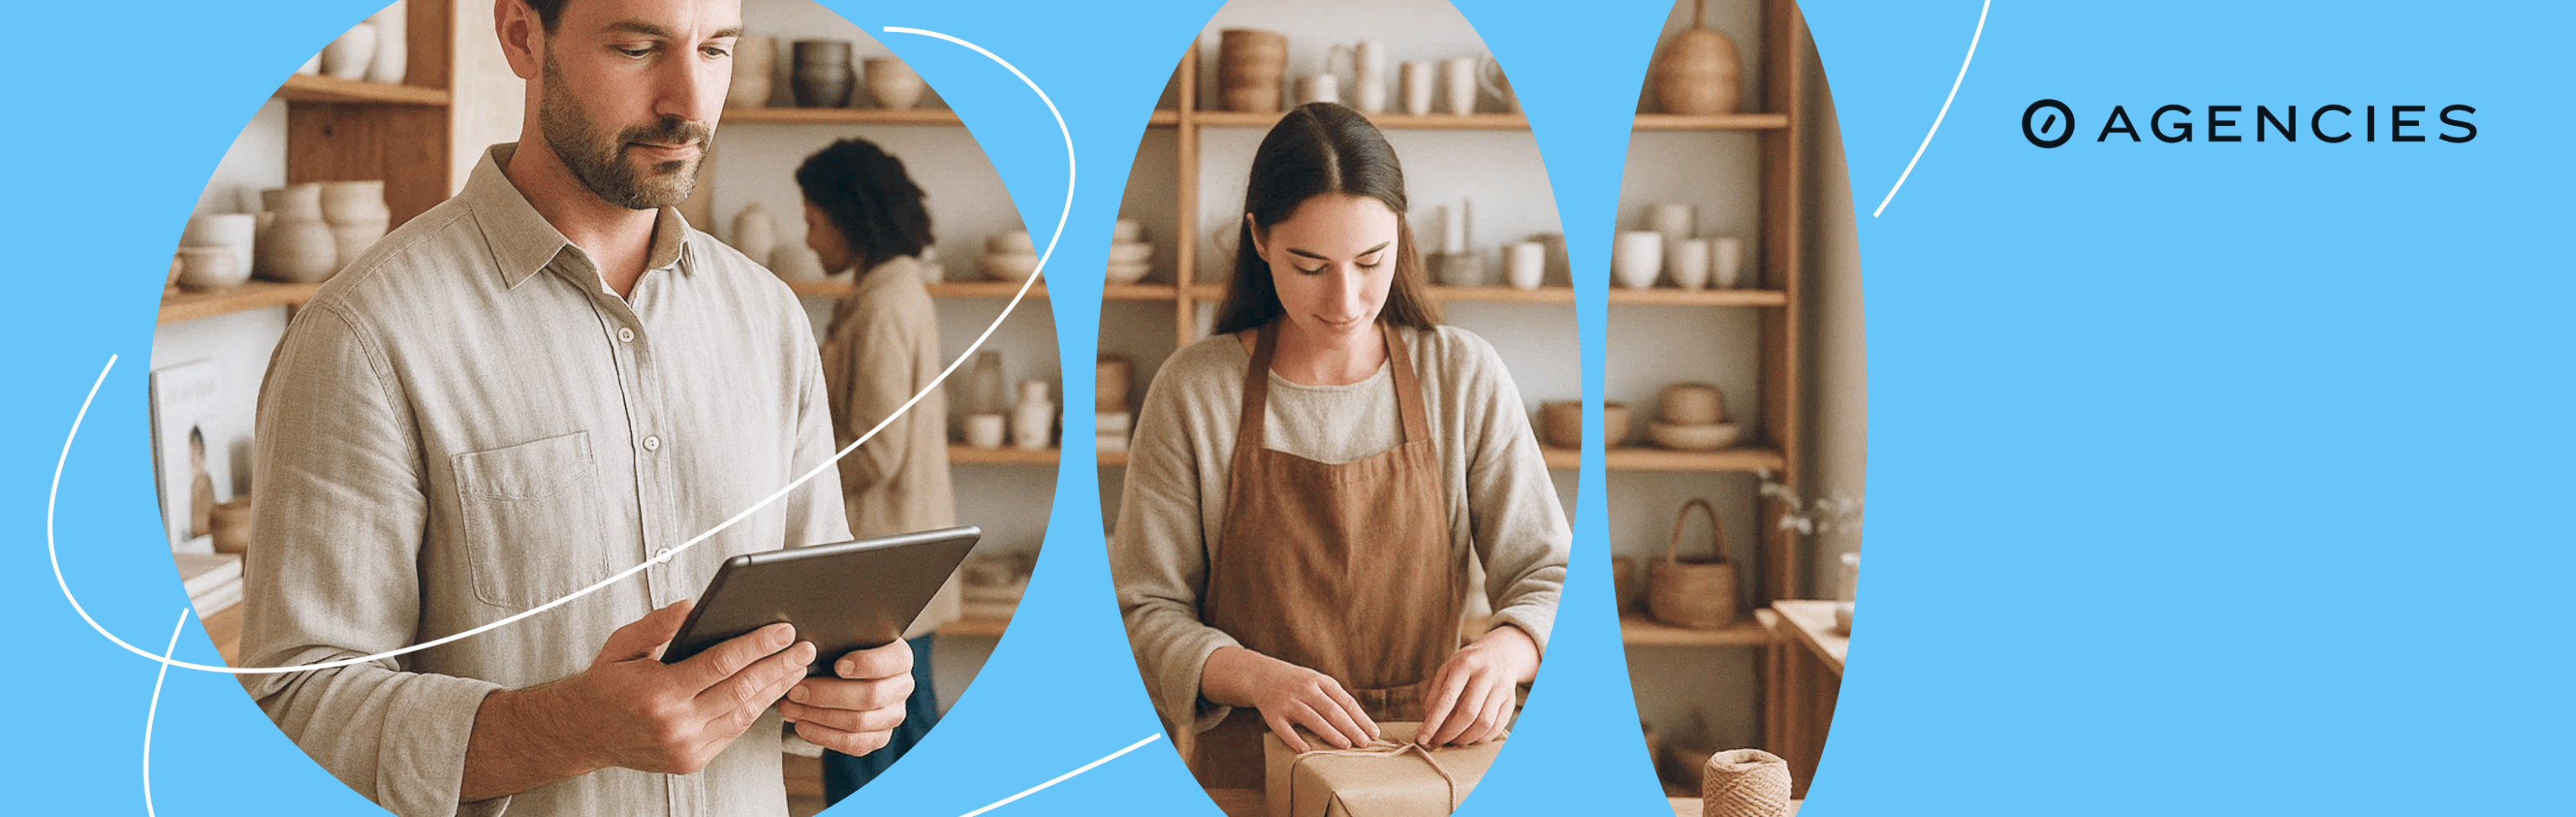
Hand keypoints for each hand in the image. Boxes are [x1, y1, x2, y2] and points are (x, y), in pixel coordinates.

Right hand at [462, 600, 811, 799]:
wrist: (584, 733)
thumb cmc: (606, 684)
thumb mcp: (622, 645)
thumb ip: (656, 625)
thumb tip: (691, 606)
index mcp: (659, 693)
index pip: (722, 663)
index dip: (758, 645)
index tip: (783, 630)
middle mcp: (676, 725)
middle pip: (743, 690)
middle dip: (779, 666)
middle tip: (805, 647)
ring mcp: (686, 747)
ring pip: (745, 714)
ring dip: (776, 688)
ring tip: (797, 666)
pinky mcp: (692, 760)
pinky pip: (734, 730)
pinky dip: (756, 708)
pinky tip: (771, 689)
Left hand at [779, 638, 914, 755]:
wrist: (846, 674)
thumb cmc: (841, 650)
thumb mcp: (842, 637)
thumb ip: (835, 639)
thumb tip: (809, 646)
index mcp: (900, 657)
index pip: (891, 662)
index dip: (866, 665)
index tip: (838, 666)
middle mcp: (903, 687)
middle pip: (870, 696)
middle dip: (827, 695)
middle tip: (796, 690)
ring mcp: (893, 715)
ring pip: (858, 722)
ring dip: (819, 716)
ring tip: (791, 708)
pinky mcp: (879, 736)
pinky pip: (853, 743)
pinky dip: (823, 735)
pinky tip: (802, 725)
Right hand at [1202, 646, 1377, 752]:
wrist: (1262, 675)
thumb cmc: (1299, 684)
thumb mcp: (1318, 683)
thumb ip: (1336, 699)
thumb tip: (1362, 724)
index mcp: (1320, 681)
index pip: (1345, 701)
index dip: (1360, 718)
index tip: (1373, 733)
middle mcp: (1305, 689)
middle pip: (1332, 710)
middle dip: (1350, 728)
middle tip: (1364, 743)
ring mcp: (1288, 702)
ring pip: (1312, 719)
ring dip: (1330, 733)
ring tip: (1345, 745)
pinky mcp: (1272, 714)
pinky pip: (1285, 730)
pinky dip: (1295, 740)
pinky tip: (1307, 750)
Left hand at [1415, 625, 1538, 746]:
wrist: (1502, 651)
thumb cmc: (1468, 664)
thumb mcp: (1447, 669)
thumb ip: (1435, 693)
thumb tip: (1428, 722)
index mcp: (1464, 665)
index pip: (1447, 699)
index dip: (1433, 722)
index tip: (1422, 738)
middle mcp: (1485, 675)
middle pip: (1468, 713)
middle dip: (1449, 734)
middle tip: (1438, 741)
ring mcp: (1501, 687)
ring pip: (1484, 723)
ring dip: (1466, 738)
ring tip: (1454, 739)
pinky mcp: (1511, 700)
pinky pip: (1497, 727)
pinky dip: (1481, 738)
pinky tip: (1471, 737)